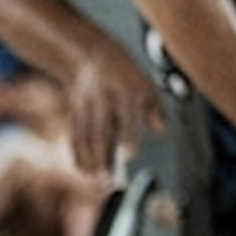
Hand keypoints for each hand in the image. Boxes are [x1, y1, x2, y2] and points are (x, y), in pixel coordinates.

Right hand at [67, 46, 167, 173]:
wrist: (90, 55)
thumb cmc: (125, 75)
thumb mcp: (146, 84)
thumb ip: (154, 109)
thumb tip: (162, 131)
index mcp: (125, 91)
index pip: (126, 116)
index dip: (127, 137)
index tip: (128, 156)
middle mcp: (103, 99)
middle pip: (101, 130)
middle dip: (103, 155)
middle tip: (108, 179)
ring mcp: (85, 106)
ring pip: (84, 136)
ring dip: (89, 159)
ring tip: (96, 180)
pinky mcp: (73, 111)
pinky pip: (74, 134)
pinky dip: (77, 153)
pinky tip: (82, 170)